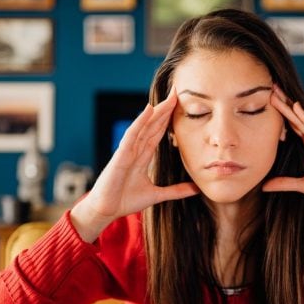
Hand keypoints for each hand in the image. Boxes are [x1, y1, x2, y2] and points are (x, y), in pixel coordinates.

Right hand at [71, 88, 198, 241]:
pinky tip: (148, 109)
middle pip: (153, 125)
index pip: (158, 133)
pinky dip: (140, 122)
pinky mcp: (120, 155)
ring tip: (169, 97)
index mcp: (143, 156)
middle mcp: (136, 150)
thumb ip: (176, 191)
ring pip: (144, 126)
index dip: (169, 119)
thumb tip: (197, 189)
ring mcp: (127, 150)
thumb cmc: (125, 201)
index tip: (181, 106)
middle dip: (165, 109)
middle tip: (178, 92)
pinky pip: (132, 135)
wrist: (106, 211)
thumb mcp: (157, 195)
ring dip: (156, 111)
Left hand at [264, 85, 303, 233]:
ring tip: (277, 91)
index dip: (282, 115)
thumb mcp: (303, 185)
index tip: (269, 102)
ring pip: (303, 119)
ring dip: (290, 106)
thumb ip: (284, 183)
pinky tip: (296, 107)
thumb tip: (265, 186)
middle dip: (284, 104)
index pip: (293, 126)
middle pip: (296, 118)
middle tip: (270, 88)